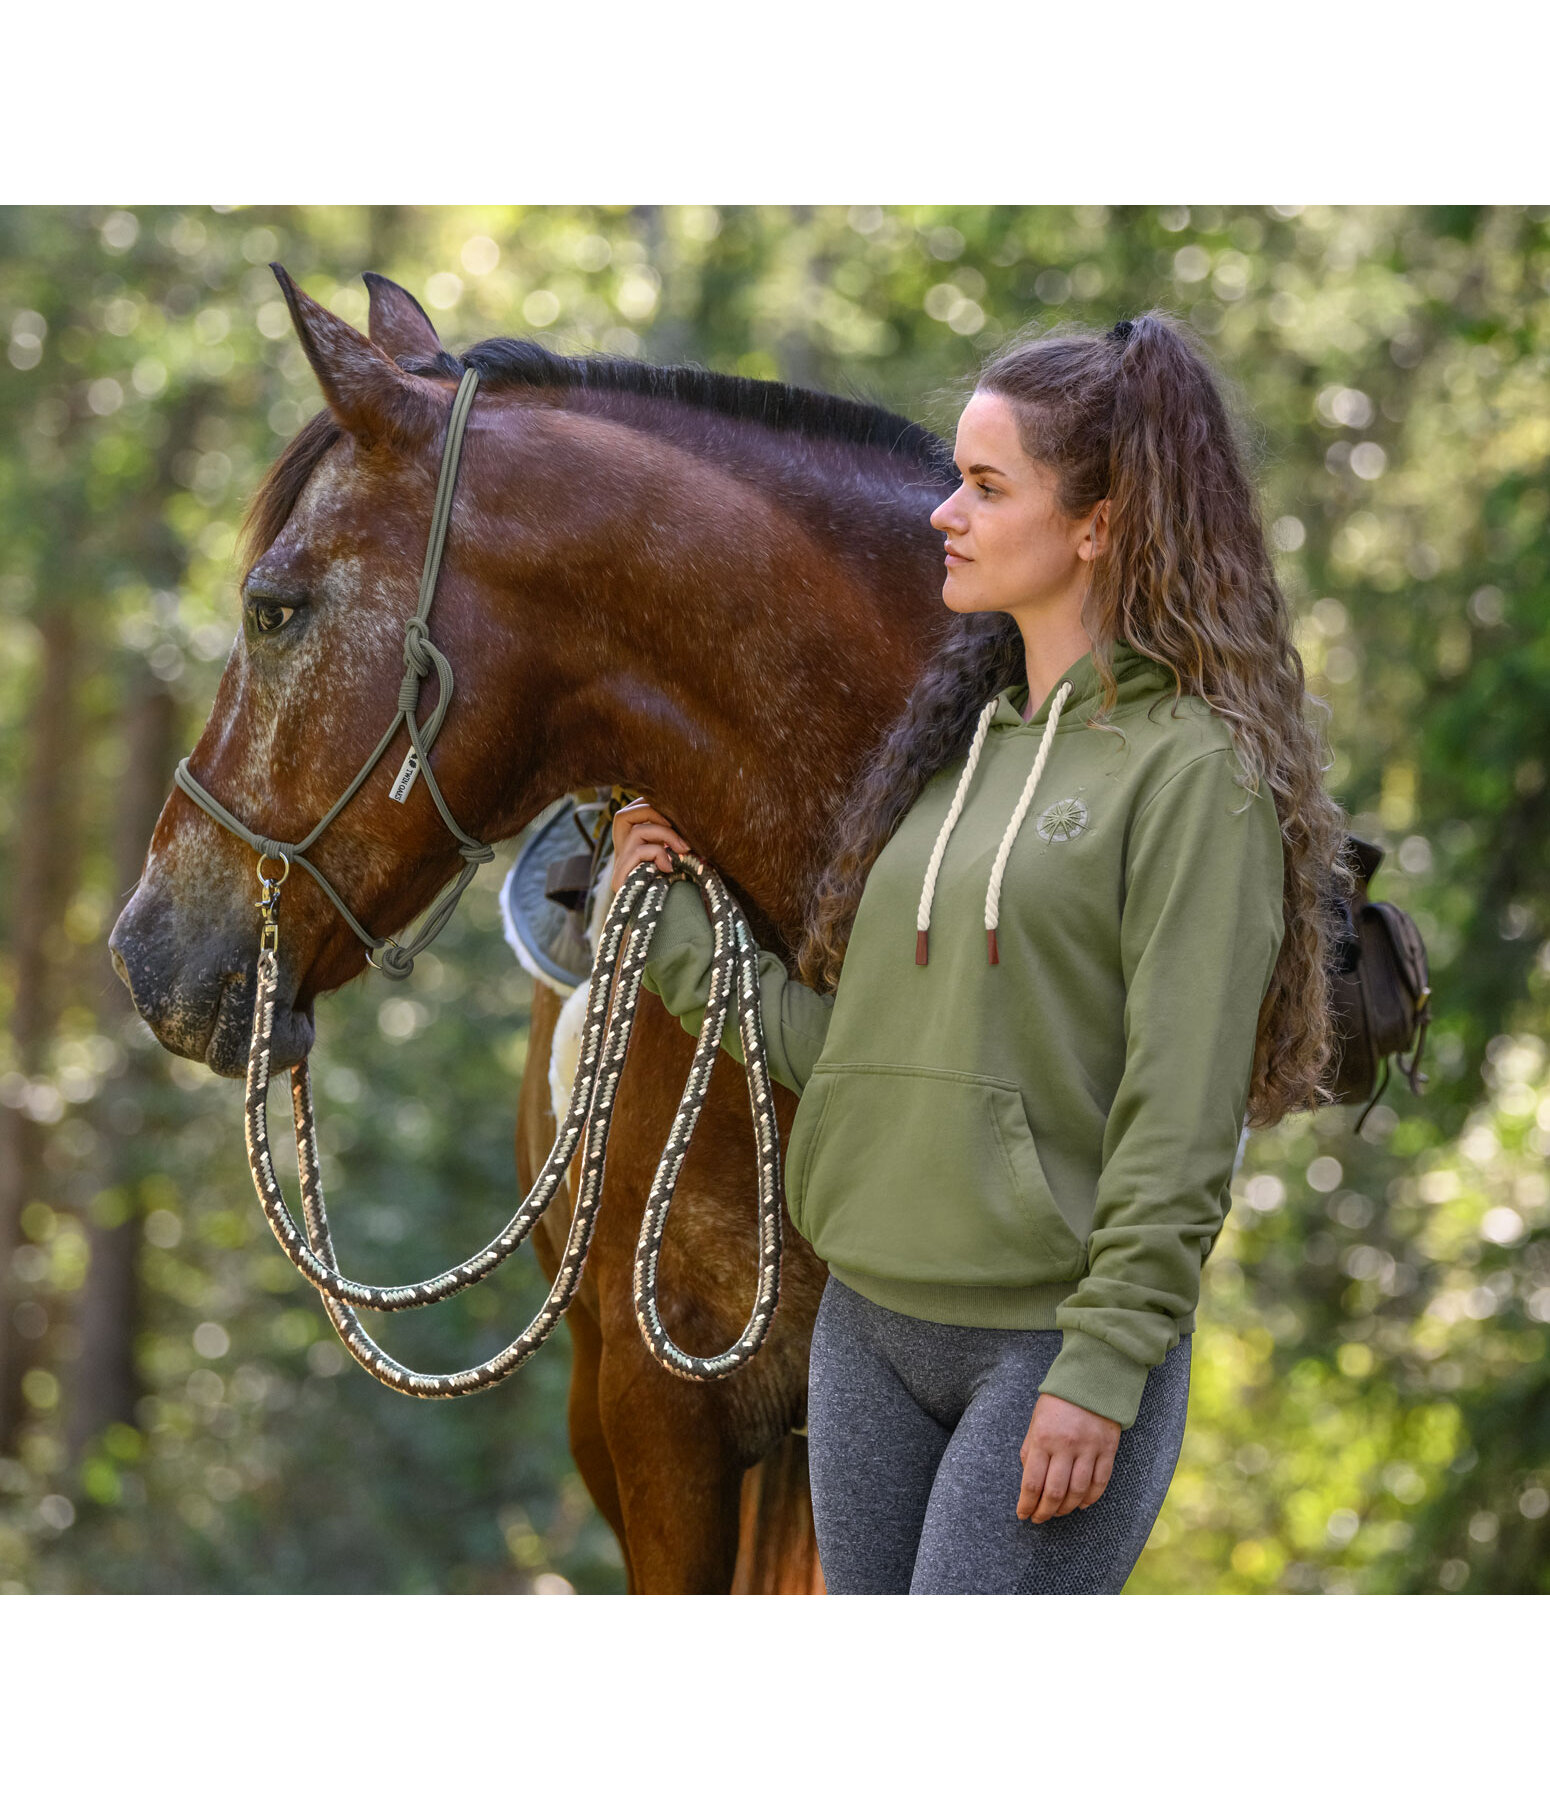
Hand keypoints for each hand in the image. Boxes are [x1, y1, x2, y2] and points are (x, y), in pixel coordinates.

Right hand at [610, 798, 692, 894]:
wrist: (664, 930)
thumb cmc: (677, 892)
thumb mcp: (677, 859)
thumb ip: (675, 841)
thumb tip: (691, 820)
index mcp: (630, 846)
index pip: (629, 813)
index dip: (648, 806)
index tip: (675, 815)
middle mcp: (620, 854)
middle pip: (622, 816)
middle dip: (653, 814)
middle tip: (678, 830)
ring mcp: (618, 867)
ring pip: (637, 832)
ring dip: (666, 836)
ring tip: (683, 851)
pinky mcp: (620, 880)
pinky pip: (639, 851)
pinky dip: (659, 854)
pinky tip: (669, 868)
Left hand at [1017, 1391, 1120, 1522]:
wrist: (1092, 1377)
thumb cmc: (1058, 1401)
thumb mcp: (1036, 1421)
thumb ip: (1030, 1450)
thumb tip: (1028, 1481)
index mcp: (1043, 1438)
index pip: (1032, 1482)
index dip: (1027, 1504)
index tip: (1023, 1514)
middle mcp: (1065, 1446)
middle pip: (1054, 1492)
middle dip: (1044, 1511)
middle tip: (1039, 1519)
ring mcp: (1089, 1448)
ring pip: (1077, 1491)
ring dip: (1066, 1508)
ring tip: (1058, 1513)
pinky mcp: (1108, 1449)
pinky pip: (1099, 1482)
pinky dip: (1090, 1498)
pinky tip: (1081, 1504)